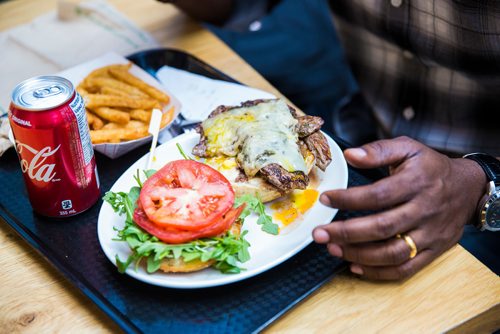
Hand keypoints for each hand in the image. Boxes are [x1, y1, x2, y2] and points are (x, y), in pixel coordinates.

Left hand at [313, 136, 485, 279]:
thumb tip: (349, 155)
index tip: (325, 199)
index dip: (349, 199)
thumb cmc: (430, 167)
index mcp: (417, 182)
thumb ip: (378, 150)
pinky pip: (406, 269)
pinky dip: (379, 272)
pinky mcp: (434, 251)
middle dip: (346, 233)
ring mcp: (430, 234)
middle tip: (319, 233)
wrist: (468, 188)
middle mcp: (425, 210)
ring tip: (333, 249)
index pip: (378, 195)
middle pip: (383, 227)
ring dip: (359, 254)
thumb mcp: (408, 149)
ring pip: (393, 253)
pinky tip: (356, 266)